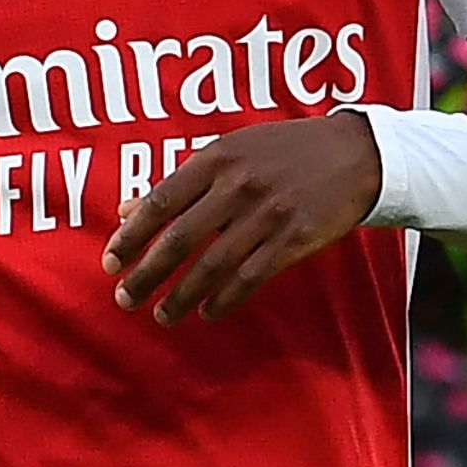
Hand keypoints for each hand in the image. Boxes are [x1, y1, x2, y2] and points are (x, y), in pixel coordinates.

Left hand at [103, 111, 382, 322]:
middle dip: (147, 274)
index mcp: (216, 159)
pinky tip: (205, 313)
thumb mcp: (228, 151)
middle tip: (124, 298)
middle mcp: (239, 186)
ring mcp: (268, 215)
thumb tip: (126, 210)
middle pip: (180, 239)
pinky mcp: (295, 240)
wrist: (356, 154)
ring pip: (213, 266)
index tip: (110, 262)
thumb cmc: (282, 152)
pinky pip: (250, 278)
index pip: (160, 203)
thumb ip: (178, 181)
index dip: (131, 237)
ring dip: (181, 296)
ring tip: (160, 315)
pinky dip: (224, 300)